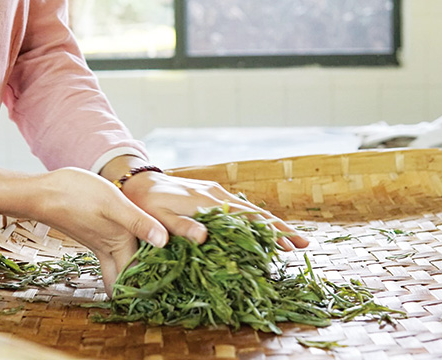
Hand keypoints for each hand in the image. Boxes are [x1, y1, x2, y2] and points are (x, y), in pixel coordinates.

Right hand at [0, 166, 168, 293]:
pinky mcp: (96, 235)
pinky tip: (138, 247)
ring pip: (120, 268)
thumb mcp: (113, 204)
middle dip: (144, 287)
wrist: (41, 193)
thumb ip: (138, 223)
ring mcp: (102, 243)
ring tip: (158, 273)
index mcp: (118, 244)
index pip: (139, 275)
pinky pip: (114, 255)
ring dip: (136, 273)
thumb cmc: (75, 195)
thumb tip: (164, 242)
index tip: (177, 288)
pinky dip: (127, 257)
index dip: (156, 285)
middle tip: (168, 288)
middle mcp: (110, 249)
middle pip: (129, 278)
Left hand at [100, 156, 308, 249]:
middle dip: (281, 229)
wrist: (137, 181)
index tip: (290, 244)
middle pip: (256, 213)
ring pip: (250, 210)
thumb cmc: (146, 202)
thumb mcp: (159, 216)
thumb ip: (181, 226)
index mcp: (208, 202)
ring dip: (271, 225)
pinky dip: (256, 219)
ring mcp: (216, 193)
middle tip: (304, 244)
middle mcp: (217, 195)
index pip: (247, 218)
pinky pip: (239, 207)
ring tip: (290, 240)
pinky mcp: (211, 193)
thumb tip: (205, 238)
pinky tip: (262, 229)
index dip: (270, 232)